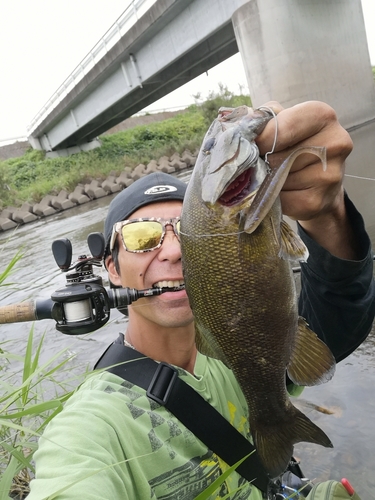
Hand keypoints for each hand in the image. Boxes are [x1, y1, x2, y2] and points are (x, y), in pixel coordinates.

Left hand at [255, 101, 360, 258]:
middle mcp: (333, 143)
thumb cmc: (296, 146)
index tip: (254, 146)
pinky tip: (282, 192)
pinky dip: (272, 198)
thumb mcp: (283, 122)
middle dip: (262, 162)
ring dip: (267, 181)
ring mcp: (328, 175)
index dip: (259, 141)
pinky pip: (279, 200)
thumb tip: (243, 130)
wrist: (321, 183)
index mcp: (321, 116)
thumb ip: (264, 120)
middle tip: (264, 163)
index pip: (279, 129)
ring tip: (276, 176)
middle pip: (276, 157)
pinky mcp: (317, 201)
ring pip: (276, 180)